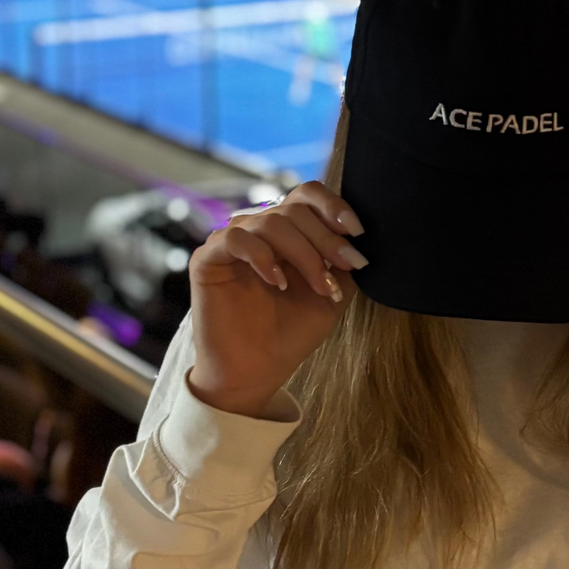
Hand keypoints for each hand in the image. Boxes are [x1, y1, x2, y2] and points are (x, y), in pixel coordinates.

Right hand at [187, 182, 368, 417]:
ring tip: (320, 286)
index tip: (357, 231)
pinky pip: (235, 238)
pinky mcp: (208, 259)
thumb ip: (344, 264)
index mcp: (288, 234)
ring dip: (304, 253)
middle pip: (295, 208)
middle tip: (347, 266)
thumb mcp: (332, 296)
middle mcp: (259, 231)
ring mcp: (232, 243)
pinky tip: (279, 282)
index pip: (307, 195)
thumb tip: (360, 238)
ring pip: (270, 221)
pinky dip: (263, 257)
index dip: (333, 206)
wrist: (257, 372)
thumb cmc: (291, 335)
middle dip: (327, 238)